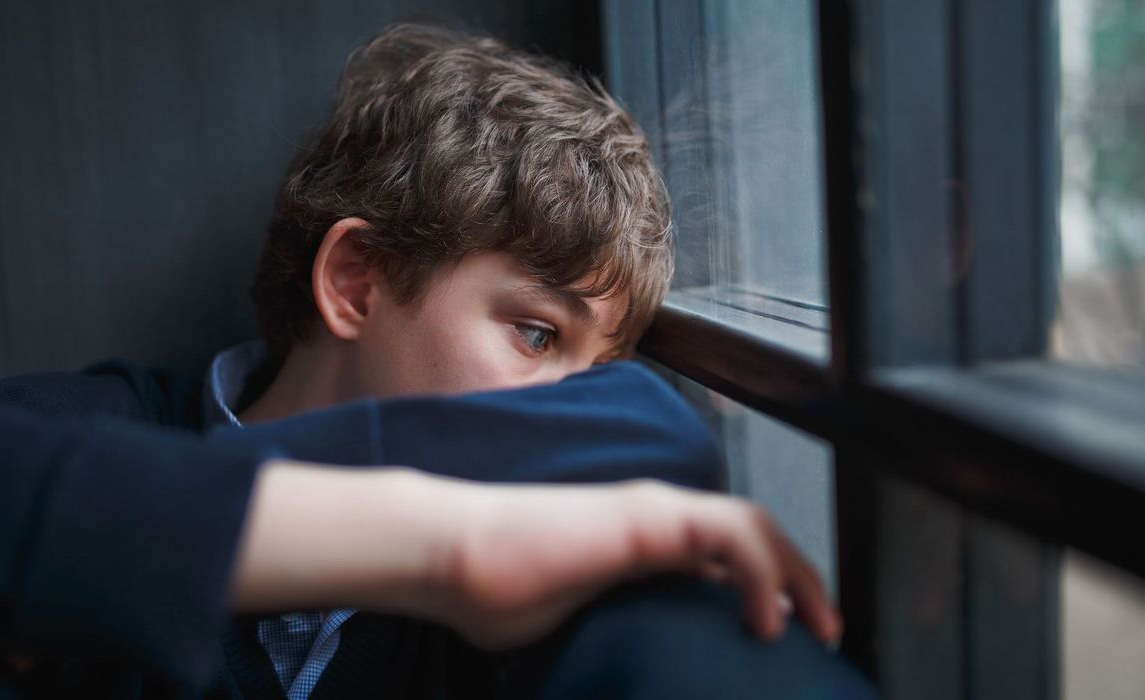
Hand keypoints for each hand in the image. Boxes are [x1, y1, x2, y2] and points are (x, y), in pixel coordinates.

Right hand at [231, 462, 840, 650]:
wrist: (455, 556)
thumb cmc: (499, 592)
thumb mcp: (576, 620)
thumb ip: (617, 629)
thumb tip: (628, 673)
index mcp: (643, 541)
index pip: (726, 551)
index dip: (767, 584)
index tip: (785, 633)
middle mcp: (656, 516)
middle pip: (753, 532)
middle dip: (800, 577)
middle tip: (824, 629)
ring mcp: (653, 511)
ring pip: (754, 524)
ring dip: (797, 572)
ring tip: (816, 624)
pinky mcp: (646, 518)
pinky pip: (729, 534)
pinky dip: (764, 572)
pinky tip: (766, 619)